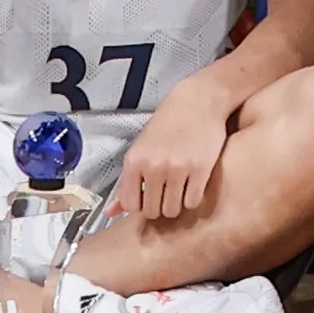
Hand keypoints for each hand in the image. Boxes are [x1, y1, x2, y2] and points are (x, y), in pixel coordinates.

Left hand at [110, 76, 229, 227]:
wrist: (198, 101)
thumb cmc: (168, 123)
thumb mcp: (141, 148)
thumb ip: (128, 181)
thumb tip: (112, 211)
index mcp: (135, 160)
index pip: (130, 205)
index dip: (139, 206)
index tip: (147, 198)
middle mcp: (154, 166)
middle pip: (152, 211)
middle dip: (159, 206)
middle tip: (165, 193)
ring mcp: (178, 168)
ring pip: (172, 210)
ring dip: (176, 204)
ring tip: (179, 189)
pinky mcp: (200, 170)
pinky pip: (192, 202)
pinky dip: (192, 199)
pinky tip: (192, 185)